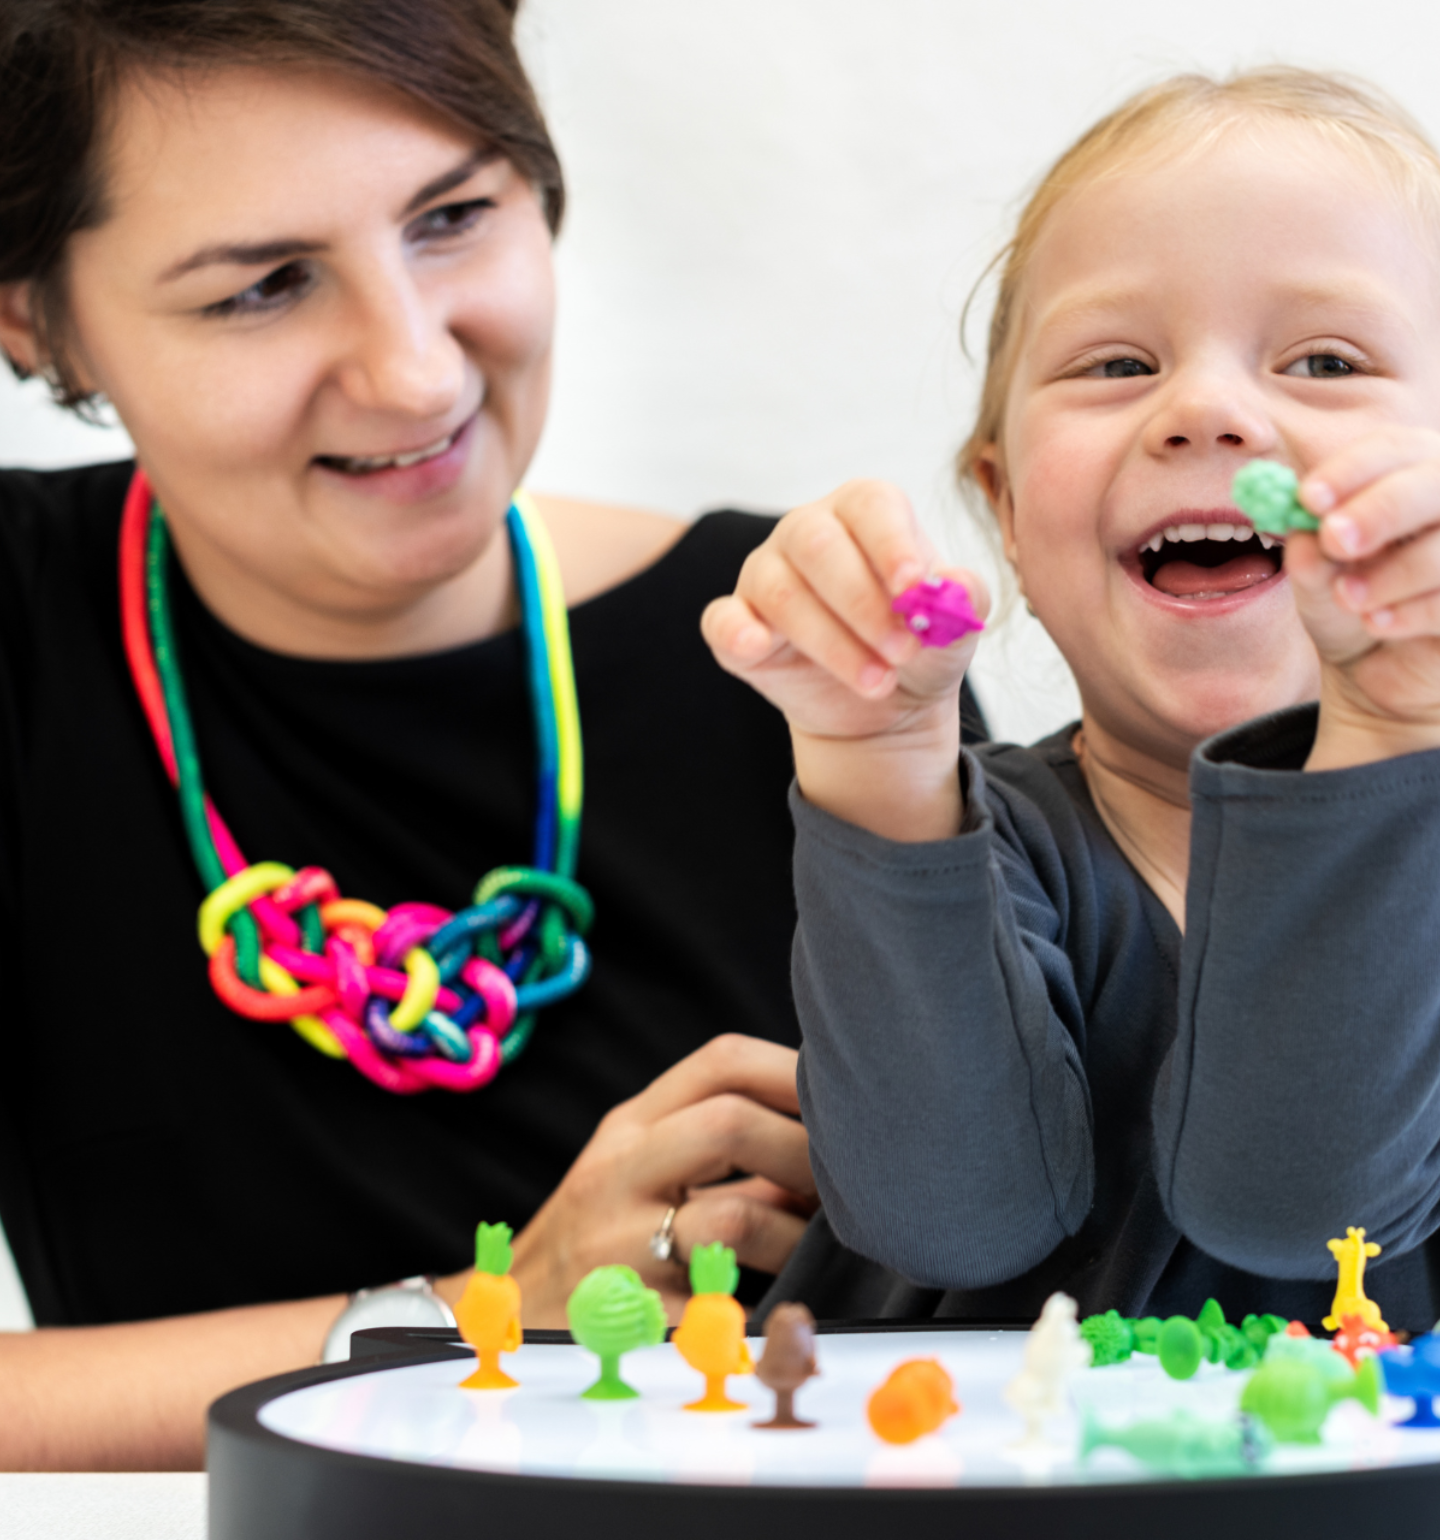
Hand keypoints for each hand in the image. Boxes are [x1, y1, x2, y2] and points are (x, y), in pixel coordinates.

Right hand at [471, 1035, 814, 1327]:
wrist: (502, 1315)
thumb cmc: (593, 1239)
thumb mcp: (639, 1174)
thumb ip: (723, 1156)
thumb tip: (826, 1149)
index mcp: (631, 1127)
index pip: (721, 1061)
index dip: (794, 1071)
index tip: (840, 1100)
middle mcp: (619, 1172)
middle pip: (731, 1121)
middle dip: (805, 1150)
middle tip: (841, 1185)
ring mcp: (618, 1245)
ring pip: (734, 1216)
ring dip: (795, 1236)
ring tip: (809, 1251)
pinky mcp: (626, 1318)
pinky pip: (715, 1309)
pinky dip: (760, 1311)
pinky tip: (776, 1313)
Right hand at [702, 480, 987, 838]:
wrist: (884, 704)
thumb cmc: (920, 645)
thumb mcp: (954, 628)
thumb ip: (965, 600)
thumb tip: (956, 587)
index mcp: (865, 513)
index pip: (871, 506)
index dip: (891, 543)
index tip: (913, 588)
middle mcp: (807, 532)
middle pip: (819, 544)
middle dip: (863, 604)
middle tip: (903, 651)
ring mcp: (765, 575)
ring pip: (781, 591)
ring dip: (831, 642)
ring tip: (877, 682)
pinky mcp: (735, 624)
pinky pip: (723, 620)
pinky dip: (736, 631)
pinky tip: (757, 645)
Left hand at [1286, 428, 1439, 767]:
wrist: (1375, 665)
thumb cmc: (1348, 599)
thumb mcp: (1317, 577)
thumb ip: (1312, 553)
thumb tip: (1306, 534)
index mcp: (1406, 474)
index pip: (1390, 449)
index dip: (1350, 470)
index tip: (1308, 498)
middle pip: (1430, 482)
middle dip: (1380, 509)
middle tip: (1335, 540)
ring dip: (1389, 575)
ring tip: (1346, 598)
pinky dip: (1410, 613)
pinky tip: (1378, 624)